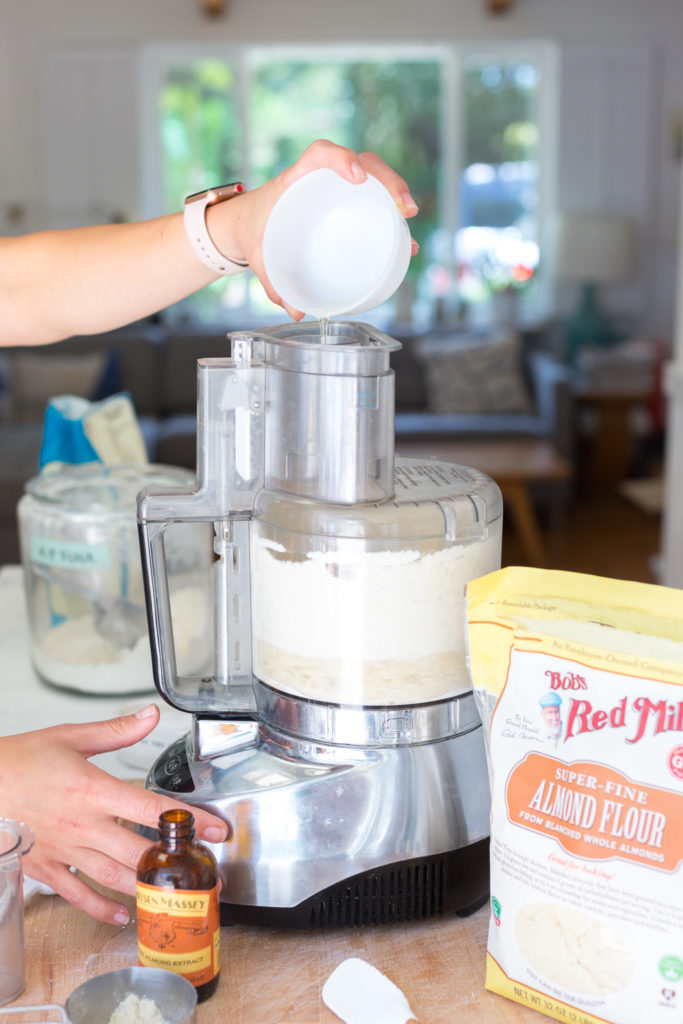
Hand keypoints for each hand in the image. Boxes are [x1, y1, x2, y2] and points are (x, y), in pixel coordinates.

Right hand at [3, 704, 227, 924]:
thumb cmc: (21, 760)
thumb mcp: (71, 736)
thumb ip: (117, 730)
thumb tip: (151, 715)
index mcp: (93, 789)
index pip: (151, 808)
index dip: (189, 821)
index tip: (216, 830)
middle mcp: (83, 824)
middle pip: (139, 850)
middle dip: (175, 864)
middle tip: (205, 872)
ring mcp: (65, 849)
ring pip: (114, 876)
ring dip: (146, 888)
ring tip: (175, 895)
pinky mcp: (46, 867)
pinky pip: (78, 894)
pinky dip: (102, 908)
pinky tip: (123, 913)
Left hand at [216, 138, 419, 317]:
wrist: (248, 222)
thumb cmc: (254, 232)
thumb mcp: (258, 255)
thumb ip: (272, 282)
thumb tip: (297, 311)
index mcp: (295, 180)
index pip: (321, 153)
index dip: (341, 158)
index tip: (358, 177)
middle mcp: (320, 178)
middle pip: (362, 161)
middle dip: (387, 179)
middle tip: (403, 209)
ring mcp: (335, 187)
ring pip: (373, 176)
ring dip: (395, 191)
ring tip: (408, 220)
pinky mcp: (345, 201)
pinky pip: (372, 198)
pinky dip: (390, 214)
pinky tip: (404, 240)